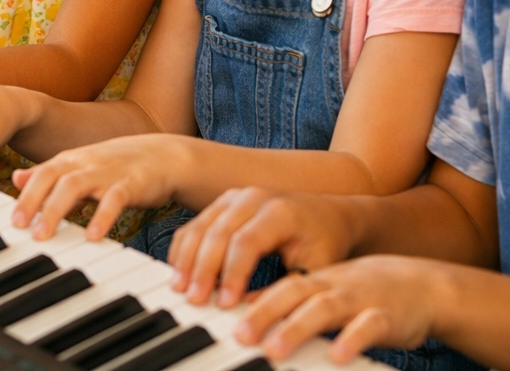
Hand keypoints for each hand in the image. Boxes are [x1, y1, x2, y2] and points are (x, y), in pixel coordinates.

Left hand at [7, 135, 187, 241]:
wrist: (165, 156)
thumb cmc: (118, 166)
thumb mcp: (80, 167)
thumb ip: (49, 174)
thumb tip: (16, 179)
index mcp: (71, 161)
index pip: (41, 175)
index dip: (24, 196)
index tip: (9, 221)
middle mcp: (85, 163)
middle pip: (51, 177)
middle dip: (32, 201)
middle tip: (18, 226)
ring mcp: (107, 172)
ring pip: (75, 185)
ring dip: (56, 210)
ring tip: (43, 235)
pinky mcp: (131, 184)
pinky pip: (113, 199)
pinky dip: (102, 217)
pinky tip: (93, 237)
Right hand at [166, 188, 359, 307]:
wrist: (330, 214)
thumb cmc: (325, 242)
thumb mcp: (315, 269)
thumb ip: (284, 290)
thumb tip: (249, 313)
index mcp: (280, 211)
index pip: (246, 241)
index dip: (232, 274)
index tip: (224, 304)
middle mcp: (254, 197)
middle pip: (218, 232)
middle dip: (203, 269)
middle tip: (194, 299)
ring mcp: (236, 196)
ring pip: (202, 226)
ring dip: (187, 259)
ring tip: (180, 288)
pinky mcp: (225, 201)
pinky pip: (197, 223)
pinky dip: (185, 247)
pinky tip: (179, 270)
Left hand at [233, 255, 449, 363]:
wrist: (422, 284)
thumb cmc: (365, 290)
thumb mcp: (324, 288)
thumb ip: (287, 297)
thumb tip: (245, 305)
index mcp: (316, 279)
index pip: (276, 285)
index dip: (249, 299)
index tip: (221, 315)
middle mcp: (333, 285)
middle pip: (294, 293)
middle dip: (265, 314)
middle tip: (239, 336)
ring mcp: (360, 298)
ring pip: (326, 309)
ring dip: (298, 329)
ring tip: (274, 350)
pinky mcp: (388, 316)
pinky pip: (369, 326)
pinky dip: (352, 339)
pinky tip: (337, 355)